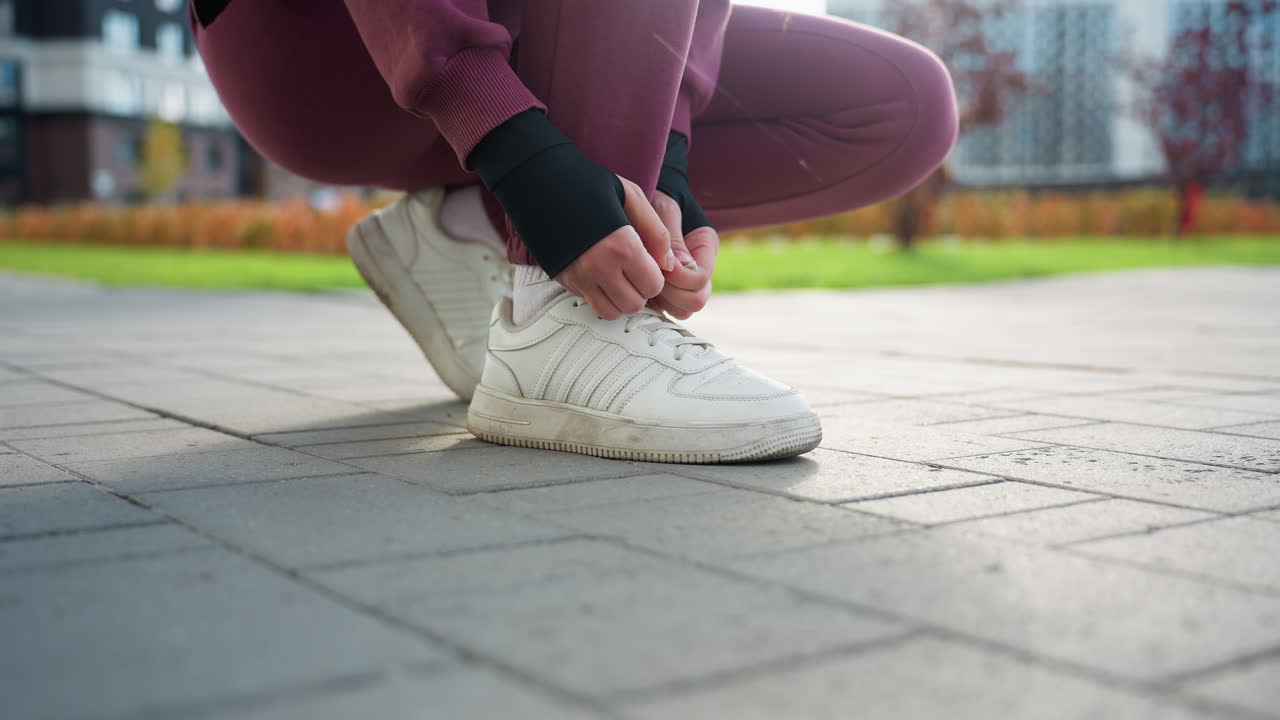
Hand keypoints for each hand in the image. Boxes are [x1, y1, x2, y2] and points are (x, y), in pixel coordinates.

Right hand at [554, 175, 674, 320]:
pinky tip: (601, 276)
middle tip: (634, 271)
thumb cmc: (589, 184)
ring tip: (619, 278)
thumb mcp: (631, 196)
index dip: (656, 277)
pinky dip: (600, 297)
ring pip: (611, 312)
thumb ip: (656, 231)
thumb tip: (669, 264)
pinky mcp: (563, 281)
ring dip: (620, 299)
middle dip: (640, 291)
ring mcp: (578, 277)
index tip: (648, 262)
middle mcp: (599, 267)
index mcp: (621, 246)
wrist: (538, 182)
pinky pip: (589, 304)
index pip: (653, 286)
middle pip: (634, 304)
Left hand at [649, 191, 718, 319]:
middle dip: (671, 292)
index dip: (679, 277)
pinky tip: (642, 285)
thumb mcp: (663, 209)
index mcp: (705, 246)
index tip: (660, 264)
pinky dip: (654, 304)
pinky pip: (667, 310)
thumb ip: (671, 236)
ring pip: (683, 310)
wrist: (644, 201)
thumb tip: (680, 266)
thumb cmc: (655, 199)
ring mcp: (686, 283)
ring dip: (662, 300)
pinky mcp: (669, 291)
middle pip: (696, 300)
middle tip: (652, 273)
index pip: (701, 278)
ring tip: (646, 278)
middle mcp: (700, 268)